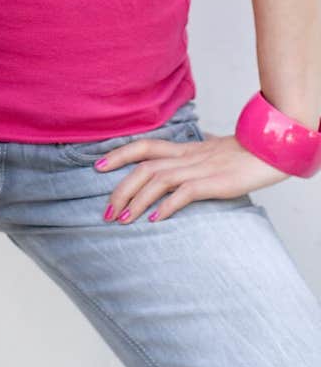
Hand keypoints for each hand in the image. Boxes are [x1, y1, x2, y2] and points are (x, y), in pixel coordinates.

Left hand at [97, 132, 286, 224]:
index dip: (119, 154)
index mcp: (184, 149)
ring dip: (137, 200)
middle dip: (121, 188)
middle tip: (107, 210)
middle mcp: (186, 156)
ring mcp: (199, 168)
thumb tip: (197, 147)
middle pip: (143, 166)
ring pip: (157, 180)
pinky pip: (184, 193)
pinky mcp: (213, 183)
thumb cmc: (243, 153)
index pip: (144, 146)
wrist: (269, 150)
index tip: (97, 166)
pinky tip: (155, 220)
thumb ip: (198, 152)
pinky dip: (167, 206)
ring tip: (123, 220)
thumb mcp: (213, 149)